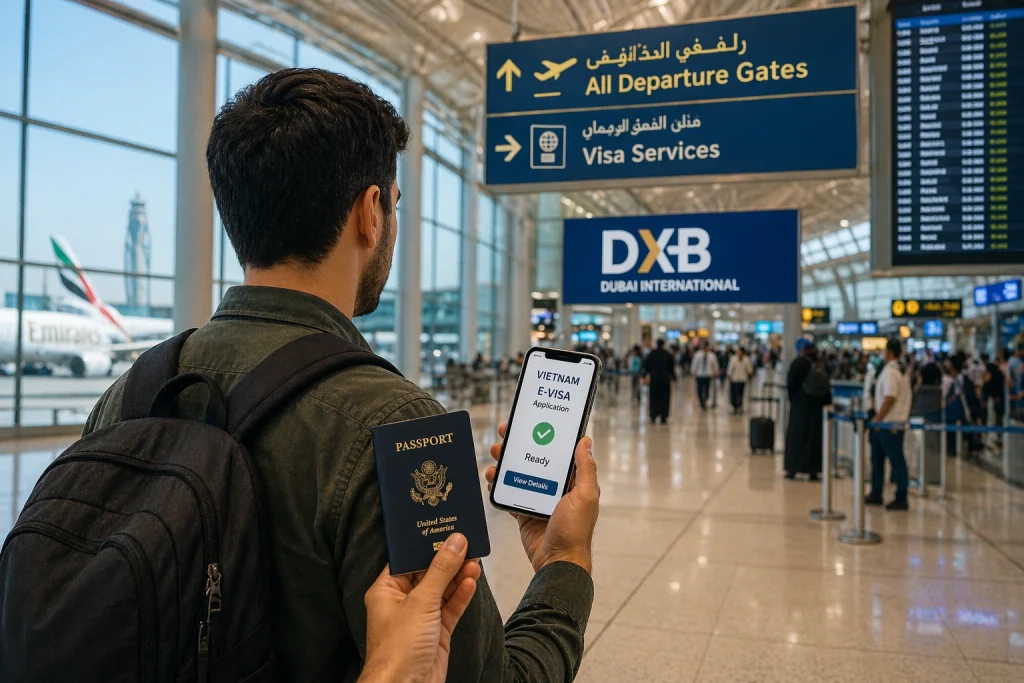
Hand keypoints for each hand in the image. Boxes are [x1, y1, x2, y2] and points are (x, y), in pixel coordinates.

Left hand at [359, 534, 480, 682]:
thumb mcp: (421, 602)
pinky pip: (450, 608)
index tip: (444, 532)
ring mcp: (420, 618)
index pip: (408, 560)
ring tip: (474, 560)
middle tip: (466, 543)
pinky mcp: (435, 632)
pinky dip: (461, 596)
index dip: (426, 546)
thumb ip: (440, 570)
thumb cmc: (397, 651)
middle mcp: (402, 603)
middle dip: (447, 560)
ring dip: (458, 576)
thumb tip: (454, 543)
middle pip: (428, 574)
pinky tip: (471, 582)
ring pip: (442, 590)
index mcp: (386, 591)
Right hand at [485, 424, 599, 573]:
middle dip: (518, 445)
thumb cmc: (575, 530)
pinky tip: (491, 478)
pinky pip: (508, 494)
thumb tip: (585, 440)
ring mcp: (538, 500)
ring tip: (493, 456)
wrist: (557, 562)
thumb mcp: (585, 495)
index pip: (557, 451)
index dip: (544, 435)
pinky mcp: (523, 512)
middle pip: (534, 459)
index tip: (530, 421)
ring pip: (518, 474)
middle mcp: (555, 487)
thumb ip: (585, 468)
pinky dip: (499, 485)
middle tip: (503, 434)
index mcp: (573, 481)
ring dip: (504, 463)